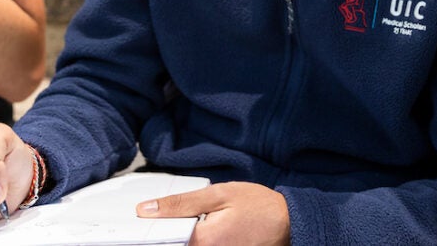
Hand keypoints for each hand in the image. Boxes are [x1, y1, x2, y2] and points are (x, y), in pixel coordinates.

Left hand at [136, 181, 289, 245]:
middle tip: (180, 218)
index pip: (162, 240)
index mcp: (203, 241)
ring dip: (181, 238)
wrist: (289, 223)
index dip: (151, 229)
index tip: (146, 220)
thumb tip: (146, 210)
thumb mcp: (219, 194)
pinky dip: (195, 241)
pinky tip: (203, 231)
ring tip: (195, 224)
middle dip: (168, 233)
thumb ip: (181, 203)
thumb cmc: (259, 206)